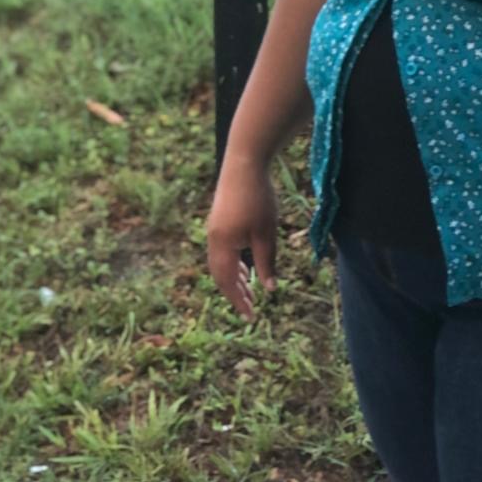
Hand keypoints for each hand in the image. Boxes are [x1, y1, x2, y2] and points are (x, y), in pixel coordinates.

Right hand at [206, 153, 278, 321]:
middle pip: (220, 275)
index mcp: (222, 246)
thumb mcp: (267, 234)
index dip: (238, 301)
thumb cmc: (258, 199)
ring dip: (233, 278)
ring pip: (220, 263)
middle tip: (250, 308)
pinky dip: (232, 263)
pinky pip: (222, 250)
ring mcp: (214, 230)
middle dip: (235, 292)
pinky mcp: (219, 221)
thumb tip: (268, 289)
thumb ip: (266, 262)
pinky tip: (243, 265)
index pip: (227, 282)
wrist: (244, 164)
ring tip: (247, 290)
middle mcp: (213, 240)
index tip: (250, 317)